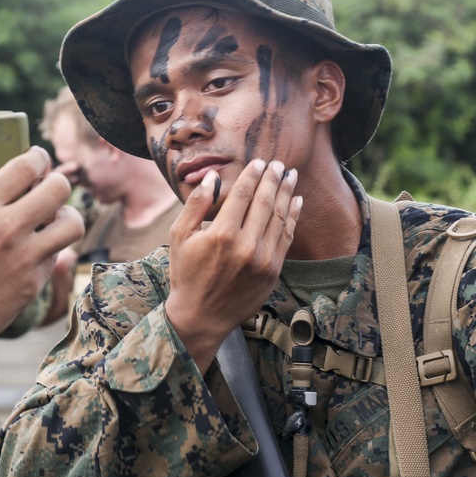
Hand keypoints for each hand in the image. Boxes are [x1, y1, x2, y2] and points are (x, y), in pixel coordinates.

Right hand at [0, 146, 83, 341]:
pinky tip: (34, 250)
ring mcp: (26, 256)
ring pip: (72, 223)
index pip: (27, 165)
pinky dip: (51, 249)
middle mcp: (7, 227)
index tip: (36, 160)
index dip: (38, 158)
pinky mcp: (35, 282)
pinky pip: (57, 255)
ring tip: (53, 219)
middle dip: (56, 183)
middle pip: (59, 188)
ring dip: (66, 217)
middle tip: (46, 188)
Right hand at [164, 159, 301, 371]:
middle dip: (273, 179)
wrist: (201, 315)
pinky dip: (292, 217)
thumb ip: (196, 205)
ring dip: (287, 194)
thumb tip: (213, 178)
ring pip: (279, 218)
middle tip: (279, 163)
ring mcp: (263, 260)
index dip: (253, 175)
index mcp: (221, 234)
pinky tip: (296, 202)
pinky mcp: (273, 272)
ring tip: (291, 176)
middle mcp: (246, 245)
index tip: (260, 161)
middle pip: (265, 202)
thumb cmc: (186, 273)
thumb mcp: (179, 236)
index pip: (243, 194)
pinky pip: (286, 238)